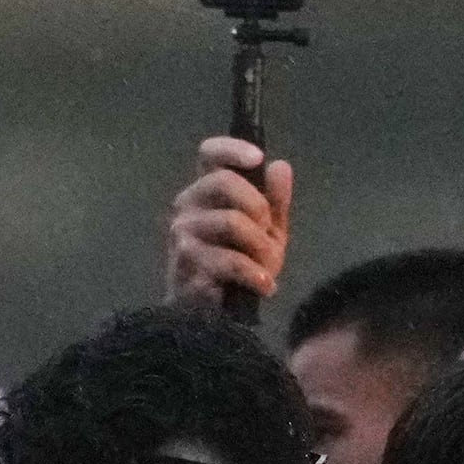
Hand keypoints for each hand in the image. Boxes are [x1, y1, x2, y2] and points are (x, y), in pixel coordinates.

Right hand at [164, 134, 293, 308]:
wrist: (211, 314)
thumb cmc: (236, 267)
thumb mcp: (266, 233)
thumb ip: (275, 201)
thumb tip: (280, 166)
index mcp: (205, 190)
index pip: (209, 153)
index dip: (232, 149)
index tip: (258, 159)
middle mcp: (187, 205)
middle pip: (223, 181)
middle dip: (258, 207)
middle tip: (268, 234)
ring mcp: (182, 233)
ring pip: (231, 222)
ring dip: (260, 247)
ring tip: (267, 268)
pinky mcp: (185, 263)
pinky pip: (230, 260)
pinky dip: (254, 274)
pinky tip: (263, 286)